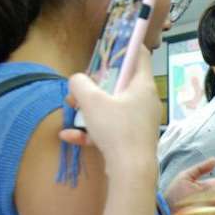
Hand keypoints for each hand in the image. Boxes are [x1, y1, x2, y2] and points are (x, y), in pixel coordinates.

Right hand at [59, 45, 159, 176]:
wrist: (131, 171)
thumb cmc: (116, 130)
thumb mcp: (92, 102)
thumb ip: (80, 85)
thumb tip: (76, 80)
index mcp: (143, 86)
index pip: (141, 56)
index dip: (128, 46)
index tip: (113, 43)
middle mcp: (146, 101)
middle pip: (121, 84)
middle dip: (97, 85)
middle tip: (80, 87)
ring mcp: (140, 122)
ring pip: (113, 108)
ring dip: (90, 109)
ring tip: (70, 109)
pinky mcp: (133, 140)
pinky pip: (111, 130)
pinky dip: (92, 131)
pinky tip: (69, 136)